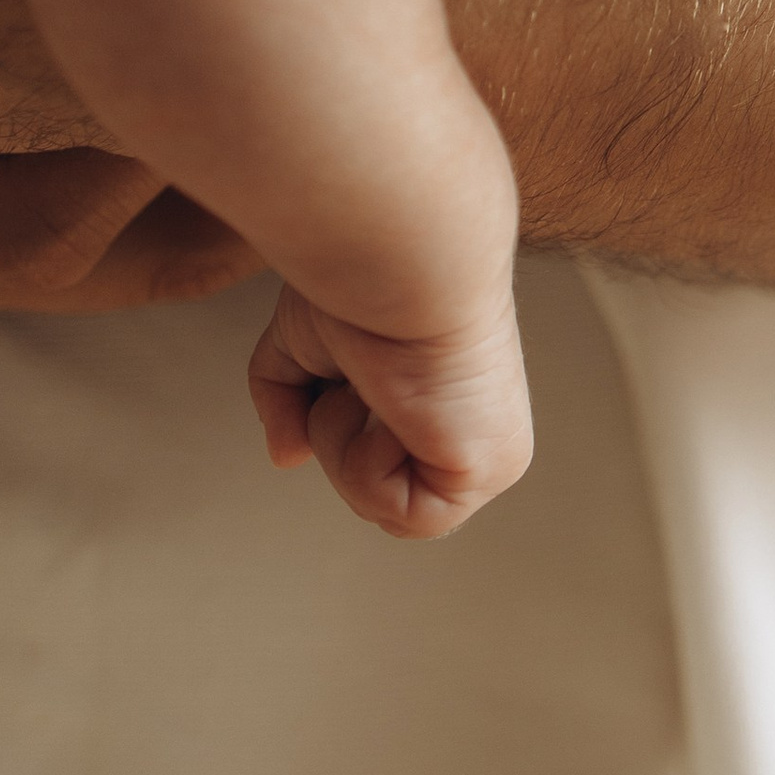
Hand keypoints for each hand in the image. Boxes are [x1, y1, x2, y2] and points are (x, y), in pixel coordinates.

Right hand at [248, 285, 534, 538]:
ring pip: (381, 505)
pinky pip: (401, 515)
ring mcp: (488, 454)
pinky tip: (393, 403)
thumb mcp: (304, 345)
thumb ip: (289, 400)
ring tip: (372, 384)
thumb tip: (287, 456)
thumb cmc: (360, 280)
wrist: (396, 259)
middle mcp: (475, 429)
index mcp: (447, 402)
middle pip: (374, 490)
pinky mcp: (485, 469)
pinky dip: (368, 462)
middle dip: (337, 433)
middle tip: (359, 374)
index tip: (351, 368)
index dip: (338, 423)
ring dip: (346, 443)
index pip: (382, 460)